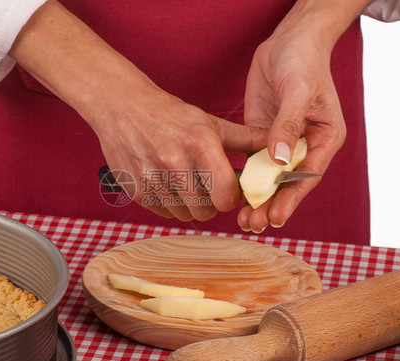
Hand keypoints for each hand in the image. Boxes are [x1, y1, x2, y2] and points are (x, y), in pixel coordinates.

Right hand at [95, 87, 266, 221]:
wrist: (121, 106)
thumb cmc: (169, 114)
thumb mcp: (209, 122)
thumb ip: (245, 139)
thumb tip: (278, 150)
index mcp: (199, 143)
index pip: (226, 196)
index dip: (232, 196)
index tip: (230, 189)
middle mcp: (174, 162)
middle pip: (207, 211)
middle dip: (212, 202)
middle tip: (207, 186)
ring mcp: (152, 179)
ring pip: (185, 215)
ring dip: (190, 204)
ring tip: (185, 181)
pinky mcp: (136, 190)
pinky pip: (164, 213)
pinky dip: (170, 203)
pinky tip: (166, 182)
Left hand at [237, 25, 345, 232]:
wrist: (288, 41)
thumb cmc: (303, 61)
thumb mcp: (298, 90)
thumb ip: (288, 124)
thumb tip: (279, 160)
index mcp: (324, 138)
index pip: (308, 175)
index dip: (291, 198)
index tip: (276, 217)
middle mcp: (304, 146)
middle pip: (288, 184)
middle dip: (272, 205)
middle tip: (252, 223)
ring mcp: (282, 143)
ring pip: (269, 178)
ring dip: (257, 199)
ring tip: (242, 220)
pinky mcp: (262, 136)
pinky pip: (254, 163)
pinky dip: (245, 181)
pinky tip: (233, 195)